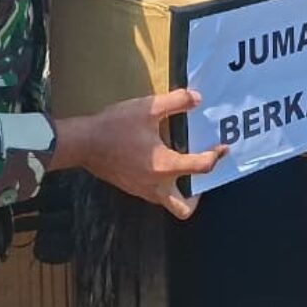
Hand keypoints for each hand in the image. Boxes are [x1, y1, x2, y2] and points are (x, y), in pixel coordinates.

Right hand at [70, 89, 225, 219]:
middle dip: (198, 194)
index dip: (216, 157)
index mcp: (165, 166)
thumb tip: (198, 98)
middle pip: (185, 208)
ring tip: (183, 165)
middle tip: (201, 174)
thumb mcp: (149, 108)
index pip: (200, 168)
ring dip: (180, 188)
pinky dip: (163, 183)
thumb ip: (176, 101)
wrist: (84, 142)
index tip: (223, 147)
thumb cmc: (116, 126)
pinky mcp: (131, 188)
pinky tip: (159, 161)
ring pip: (169, 202)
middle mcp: (156, 186)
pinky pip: (154, 193)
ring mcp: (142, 191)